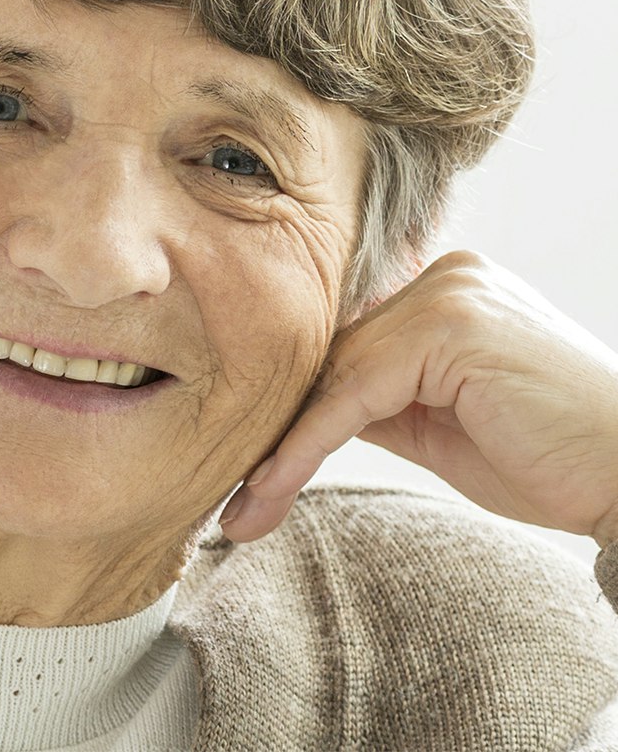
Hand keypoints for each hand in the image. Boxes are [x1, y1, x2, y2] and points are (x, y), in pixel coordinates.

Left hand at [219, 251, 617, 547]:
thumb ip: (379, 399)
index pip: (347, 348)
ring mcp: (446, 295)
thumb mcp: (440, 424)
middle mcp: (443, 278)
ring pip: (334, 377)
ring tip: (245, 510)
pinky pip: (353, 394)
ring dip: (282, 450)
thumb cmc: (549, 456)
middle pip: (333, 358)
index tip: (254, 468)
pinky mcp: (448, 327)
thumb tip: (311, 409)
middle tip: (237, 498)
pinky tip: (272, 489)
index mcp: (443, 290)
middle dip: (281, 433)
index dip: (296, 410)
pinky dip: (308, 446)